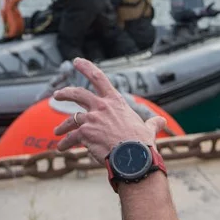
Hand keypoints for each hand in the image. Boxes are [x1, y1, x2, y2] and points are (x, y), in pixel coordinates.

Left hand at [52, 58, 166, 164]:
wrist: (133, 158)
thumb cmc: (141, 143)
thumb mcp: (148, 129)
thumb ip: (153, 123)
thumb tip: (162, 121)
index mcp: (115, 101)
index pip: (98, 77)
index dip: (86, 67)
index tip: (76, 61)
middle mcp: (101, 106)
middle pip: (77, 93)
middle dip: (65, 93)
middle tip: (57, 94)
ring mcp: (91, 119)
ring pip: (70, 118)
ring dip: (62, 126)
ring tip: (57, 132)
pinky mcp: (84, 133)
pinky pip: (71, 138)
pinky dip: (65, 143)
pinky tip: (62, 149)